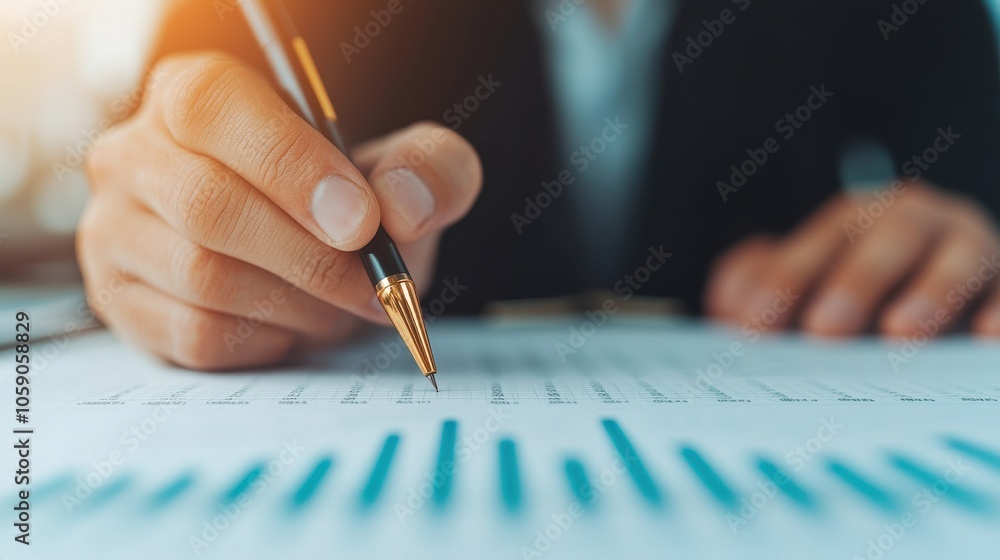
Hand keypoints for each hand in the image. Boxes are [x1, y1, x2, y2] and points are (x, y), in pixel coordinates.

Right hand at [80, 52, 481, 368]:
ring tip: (340, 306)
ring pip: (203, 277)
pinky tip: (292, 325)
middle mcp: (135, 154)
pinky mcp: (122, 302)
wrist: (316, 265)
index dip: (290, 165)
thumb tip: (403, 205)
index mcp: (195, 94)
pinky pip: (195, 335)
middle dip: (311, 258)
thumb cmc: (350, 207)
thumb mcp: (405, 174)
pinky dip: (265, 340)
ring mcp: (115, 232)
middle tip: (372, 286)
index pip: (214, 108)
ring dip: (296, 305)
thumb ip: (429, 169)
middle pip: (209, 205)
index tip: (362, 221)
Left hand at [705, 183, 999, 337]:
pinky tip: (983, 339)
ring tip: (900, 335)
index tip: (754, 326)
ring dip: (930, 292)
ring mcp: (970, 246)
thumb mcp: (800, 285)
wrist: (935, 289)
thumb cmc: (851, 296)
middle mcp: (916, 221)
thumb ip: (756, 286)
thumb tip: (732, 303)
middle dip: (855, 281)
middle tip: (824, 331)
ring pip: (959, 255)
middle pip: (889, 237)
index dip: (784, 281)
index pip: (819, 243)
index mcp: (856, 218)